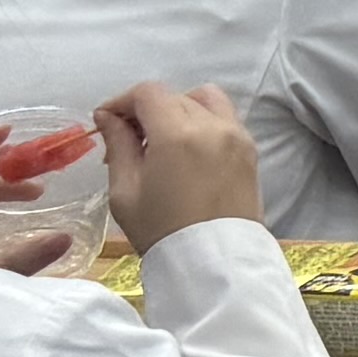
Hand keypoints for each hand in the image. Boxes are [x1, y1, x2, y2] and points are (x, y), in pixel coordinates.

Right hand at [97, 82, 264, 247]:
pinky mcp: (251, 150)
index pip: (148, 93)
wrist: (214, 263)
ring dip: (179, 109)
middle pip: (174, 96)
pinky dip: (203, 121)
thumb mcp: (125, 191)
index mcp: (179, 133)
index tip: (106, 122)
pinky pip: (225, 119)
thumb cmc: (161, 231)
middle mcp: (214, 125)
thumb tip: (108, 116)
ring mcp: (238, 136)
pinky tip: (186, 151)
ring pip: (205, 100)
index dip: (122, 101)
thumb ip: (118, 145)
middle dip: (146, 110)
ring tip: (160, 142)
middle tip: (127, 141)